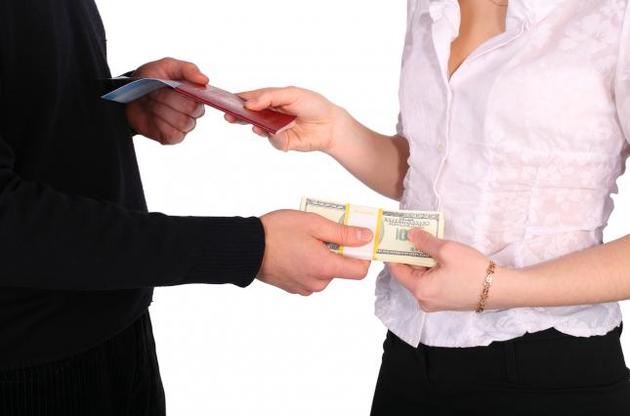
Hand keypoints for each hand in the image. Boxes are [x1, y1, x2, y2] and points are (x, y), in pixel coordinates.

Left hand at [126, 57, 207, 144]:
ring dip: (162, 110)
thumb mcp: (166, 66)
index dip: (187, 92)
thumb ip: (187, 69)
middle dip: (169, 98)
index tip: (174, 86)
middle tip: (155, 92)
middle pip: (191, 109)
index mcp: (195, 94)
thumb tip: (204, 80)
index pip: (201, 97)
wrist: (129, 96)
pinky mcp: (172, 137)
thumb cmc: (150, 80)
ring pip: (181, 122)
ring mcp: (183, 126)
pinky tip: (153, 117)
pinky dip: (160, 124)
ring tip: (152, 103)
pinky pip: (173, 134)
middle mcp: (193, 112)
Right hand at [225, 87, 348, 153]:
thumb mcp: (291, 94)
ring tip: (250, 122)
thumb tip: (249, 103)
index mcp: (270, 100)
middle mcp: (270, 115)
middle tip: (228, 115)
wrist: (331, 124)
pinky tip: (273, 131)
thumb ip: (269, 97)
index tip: (224, 99)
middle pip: (249, 115)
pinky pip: (272, 140)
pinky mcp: (282, 142)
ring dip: (253, 125)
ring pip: (258, 128)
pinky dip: (272, 135)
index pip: (250, 98)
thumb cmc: (313, 105)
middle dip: (238, 115)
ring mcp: (275, 129)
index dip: (237, 99)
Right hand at [258, 210, 372, 294]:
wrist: (246, 247)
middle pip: (342, 269)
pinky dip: (309, 263)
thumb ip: (343, 233)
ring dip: (322, 256)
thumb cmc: (277, 232)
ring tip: (305, 240)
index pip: (360, 270)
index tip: (357, 240)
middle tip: (322, 233)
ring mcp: (305, 287)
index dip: (363, 254)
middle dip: (338, 251)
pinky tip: (296, 249)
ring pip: (326, 272)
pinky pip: (311, 276)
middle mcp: (318, 282)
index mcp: (325, 267)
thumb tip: (367, 237)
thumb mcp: (314, 224)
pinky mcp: (294, 287)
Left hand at [388, 229, 501, 311]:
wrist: (502, 289)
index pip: (396, 269)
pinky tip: (439, 256)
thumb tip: (410, 235)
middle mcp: (423, 300)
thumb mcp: (447, 250)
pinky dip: (431, 269)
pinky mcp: (444, 301)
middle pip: (408, 273)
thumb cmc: (474, 271)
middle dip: (410, 254)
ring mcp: (434, 303)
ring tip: (427, 242)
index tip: (393, 237)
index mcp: (420, 290)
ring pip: (420, 277)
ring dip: (422, 260)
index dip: (394, 252)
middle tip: (412, 234)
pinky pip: (430, 282)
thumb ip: (424, 242)